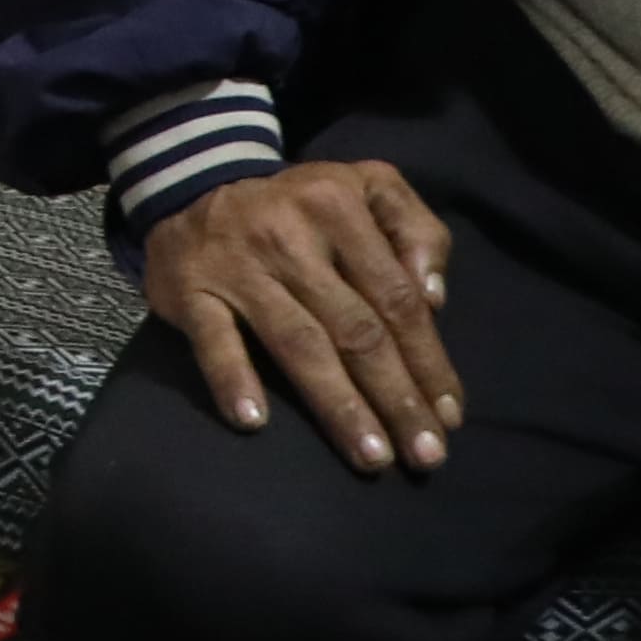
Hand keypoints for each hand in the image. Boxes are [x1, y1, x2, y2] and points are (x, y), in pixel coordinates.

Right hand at [133, 160, 466, 476]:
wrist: (194, 183)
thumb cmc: (301, 205)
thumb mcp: (369, 187)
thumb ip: (416, 231)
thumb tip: (435, 298)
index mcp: (340, 207)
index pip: (396, 296)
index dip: (427, 360)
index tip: (450, 416)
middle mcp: (290, 236)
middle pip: (355, 329)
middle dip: (395, 397)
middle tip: (425, 454)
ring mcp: (238, 266)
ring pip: (297, 343)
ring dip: (338, 405)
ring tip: (371, 457)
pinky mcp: (189, 290)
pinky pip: (214, 340)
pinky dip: (232, 379)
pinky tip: (253, 422)